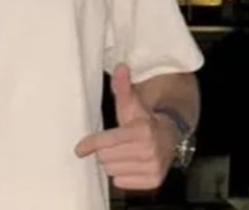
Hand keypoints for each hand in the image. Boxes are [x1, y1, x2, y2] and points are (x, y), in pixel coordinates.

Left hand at [74, 64, 176, 190]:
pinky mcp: (153, 181)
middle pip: (106, 157)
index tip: (78, 150)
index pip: (107, 141)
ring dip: (113, 162)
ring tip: (123, 153)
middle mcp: (149, 151)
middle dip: (106, 150)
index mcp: (141, 131)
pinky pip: (121, 183)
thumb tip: (120, 66)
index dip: (90, 144)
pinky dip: (121, 175)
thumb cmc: (143, 120)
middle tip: (114, 144)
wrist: (170, 137)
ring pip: (112, 171)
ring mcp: (152, 168)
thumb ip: (123, 87)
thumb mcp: (132, 103)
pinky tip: (129, 164)